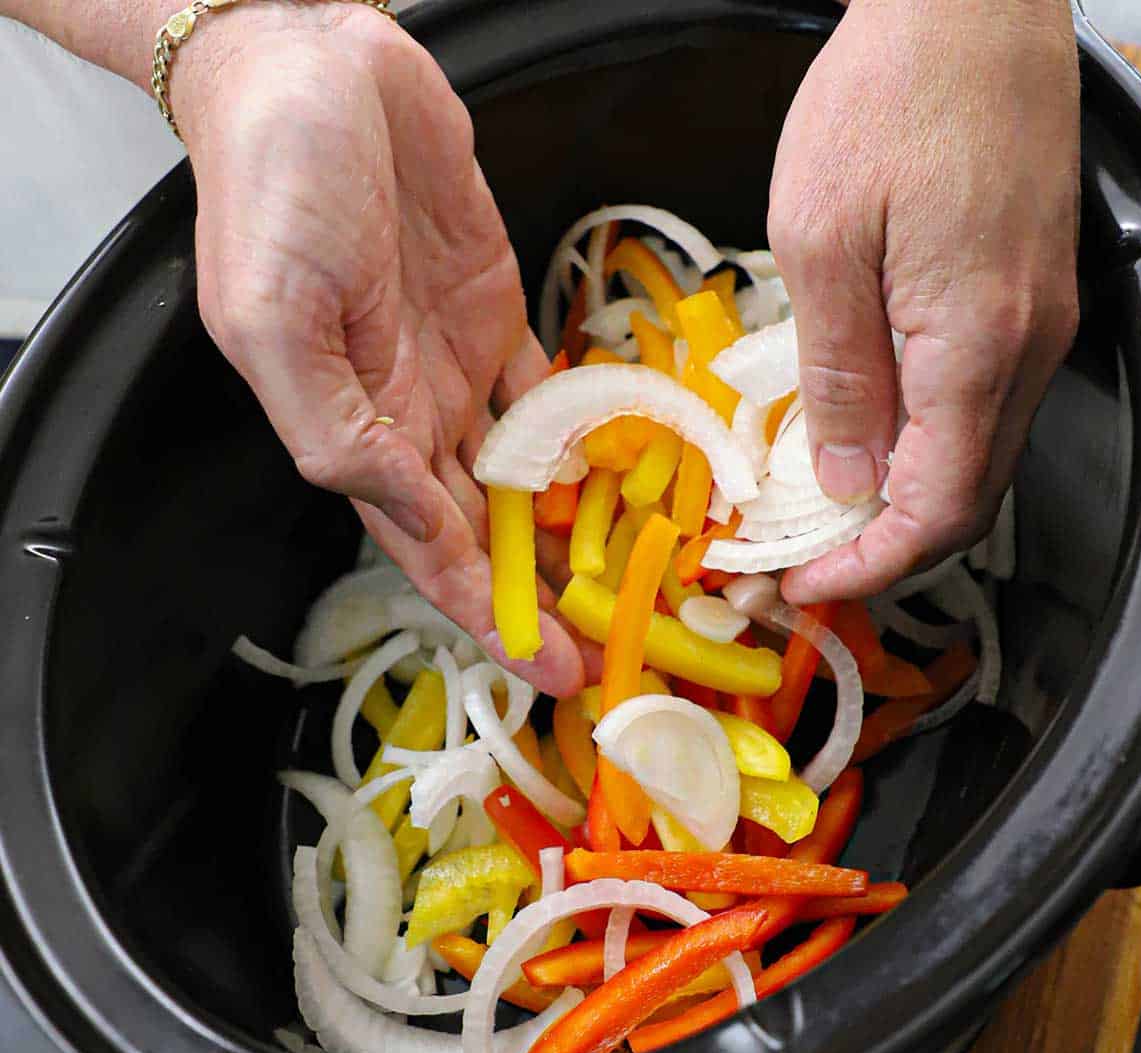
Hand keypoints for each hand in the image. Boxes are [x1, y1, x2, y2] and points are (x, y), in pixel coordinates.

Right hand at [171, 4, 583, 694]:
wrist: (318, 69)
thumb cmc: (275, 187)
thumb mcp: (277, 323)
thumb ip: (340, 437)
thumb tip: (415, 521)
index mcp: (353, 430)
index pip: (426, 549)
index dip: (484, 614)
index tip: (545, 667)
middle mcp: (410, 414)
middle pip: (485, 529)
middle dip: (543, 592)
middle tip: (612, 644)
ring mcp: (459, 369)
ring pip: (525, 476)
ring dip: (573, 529)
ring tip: (636, 580)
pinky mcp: (497, 319)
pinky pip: (552, 398)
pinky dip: (588, 440)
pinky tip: (629, 477)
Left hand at [768, 0, 1079, 602]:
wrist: (969, 4)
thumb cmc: (892, 95)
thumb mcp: (823, 242)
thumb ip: (838, 375)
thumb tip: (841, 476)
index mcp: (974, 345)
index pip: (934, 509)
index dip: (866, 565)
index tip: (802, 584)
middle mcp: (1024, 348)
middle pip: (963, 500)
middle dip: (880, 548)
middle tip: (801, 561)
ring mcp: (1035, 324)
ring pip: (973, 458)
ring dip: (899, 502)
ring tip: (817, 513)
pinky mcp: (1025, 298)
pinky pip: (978, 408)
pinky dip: (921, 449)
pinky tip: (864, 440)